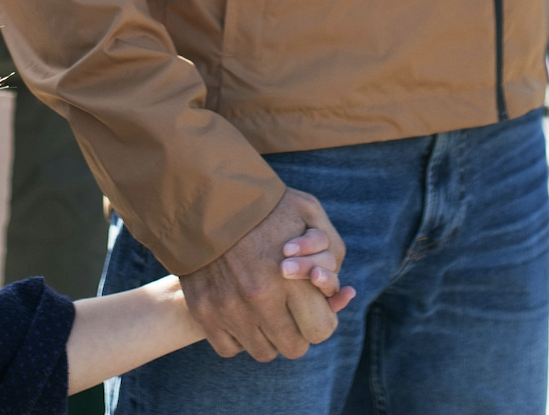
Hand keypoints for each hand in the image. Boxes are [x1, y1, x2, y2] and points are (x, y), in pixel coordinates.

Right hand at [179, 189, 346, 360]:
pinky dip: (238, 337)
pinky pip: (230, 348)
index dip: (322, 319)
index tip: (314, 307)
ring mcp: (229, 309)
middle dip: (297, 331)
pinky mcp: (204, 313)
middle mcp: (260, 299)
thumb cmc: (264, 205)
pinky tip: (241, 313)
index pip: (320, 330)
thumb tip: (344, 293)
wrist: (206, 197)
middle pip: (293, 347)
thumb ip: (331, 249)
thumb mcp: (308, 211)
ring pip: (262, 352)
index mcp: (291, 278)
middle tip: (290, 310)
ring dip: (268, 336)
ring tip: (265, 310)